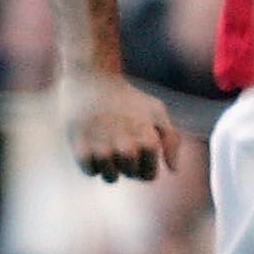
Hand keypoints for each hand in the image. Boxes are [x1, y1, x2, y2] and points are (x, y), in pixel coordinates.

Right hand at [64, 71, 183, 180]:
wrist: (93, 76)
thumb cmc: (128, 97)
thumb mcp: (156, 110)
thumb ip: (171, 139)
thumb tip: (173, 170)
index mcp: (148, 139)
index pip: (149, 175)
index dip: (144, 166)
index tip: (137, 150)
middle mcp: (127, 146)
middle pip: (130, 175)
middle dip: (127, 166)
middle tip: (120, 144)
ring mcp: (103, 147)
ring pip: (110, 177)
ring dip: (109, 168)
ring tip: (106, 147)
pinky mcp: (80, 145)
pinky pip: (89, 171)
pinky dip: (91, 165)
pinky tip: (91, 148)